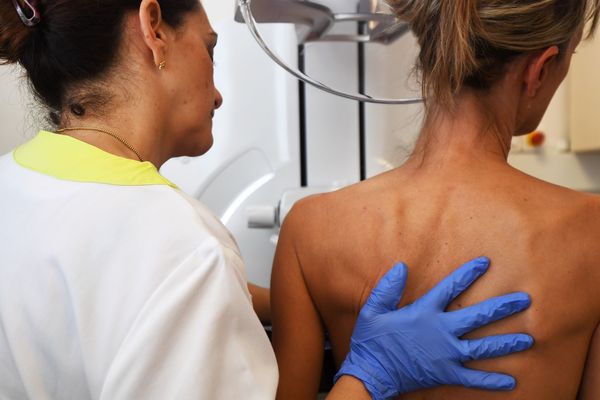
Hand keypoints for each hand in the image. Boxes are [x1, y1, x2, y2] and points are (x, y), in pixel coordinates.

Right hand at [335, 257, 532, 399]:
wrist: (371, 373)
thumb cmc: (371, 341)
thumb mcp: (372, 310)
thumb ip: (388, 287)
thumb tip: (401, 265)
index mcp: (424, 312)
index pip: (451, 287)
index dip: (469, 273)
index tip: (486, 262)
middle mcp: (441, 331)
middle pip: (479, 316)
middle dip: (504, 307)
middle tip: (524, 300)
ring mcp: (446, 354)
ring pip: (484, 347)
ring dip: (507, 342)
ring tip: (528, 339)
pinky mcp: (446, 373)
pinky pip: (474, 378)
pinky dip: (492, 381)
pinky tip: (511, 381)